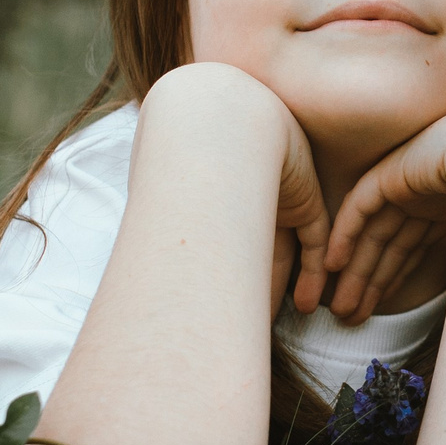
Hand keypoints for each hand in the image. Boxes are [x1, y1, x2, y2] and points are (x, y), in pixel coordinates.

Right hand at [136, 64, 331, 318]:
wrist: (217, 120)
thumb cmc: (178, 154)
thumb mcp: (160, 186)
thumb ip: (154, 216)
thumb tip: (132, 269)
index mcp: (212, 187)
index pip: (221, 237)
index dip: (219, 271)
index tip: (214, 309)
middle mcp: (245, 188)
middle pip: (251, 246)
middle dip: (250, 286)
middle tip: (245, 324)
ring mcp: (277, 191)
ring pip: (284, 249)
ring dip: (281, 287)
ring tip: (275, 322)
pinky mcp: (305, 197)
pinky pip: (313, 239)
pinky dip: (311, 271)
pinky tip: (306, 302)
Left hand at [320, 97, 445, 321]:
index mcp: (444, 208)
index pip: (409, 250)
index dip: (391, 281)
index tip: (375, 314)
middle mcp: (422, 196)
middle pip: (387, 246)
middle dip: (368, 283)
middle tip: (348, 318)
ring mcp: (407, 183)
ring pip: (371, 234)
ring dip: (355, 270)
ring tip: (340, 306)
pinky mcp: (392, 172)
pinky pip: (360, 208)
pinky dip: (346, 236)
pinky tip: (334, 265)